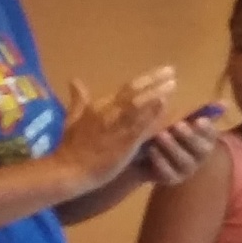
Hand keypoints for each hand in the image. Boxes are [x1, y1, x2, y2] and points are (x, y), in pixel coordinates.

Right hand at [54, 69, 178, 187]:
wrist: (68, 170)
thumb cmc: (70, 147)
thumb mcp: (71, 119)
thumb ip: (78, 100)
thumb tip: (74, 80)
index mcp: (99, 106)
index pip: (127, 88)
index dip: (146, 79)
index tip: (163, 71)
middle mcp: (109, 111)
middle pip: (134, 91)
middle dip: (154, 80)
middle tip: (171, 71)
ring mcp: (117, 126)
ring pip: (139, 104)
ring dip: (156, 93)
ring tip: (173, 84)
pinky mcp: (124, 142)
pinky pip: (141, 126)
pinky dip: (153, 114)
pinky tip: (165, 106)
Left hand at [132, 103, 227, 186]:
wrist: (145, 156)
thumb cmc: (168, 133)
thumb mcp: (179, 118)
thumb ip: (195, 111)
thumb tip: (225, 103)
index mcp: (205, 139)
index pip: (212, 134)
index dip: (207, 129)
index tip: (199, 120)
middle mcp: (199, 156)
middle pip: (202, 150)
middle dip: (190, 137)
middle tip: (177, 125)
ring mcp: (186, 170)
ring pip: (184, 161)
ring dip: (173, 147)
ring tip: (160, 135)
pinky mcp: (171, 179)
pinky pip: (168, 174)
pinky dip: (160, 161)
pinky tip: (152, 149)